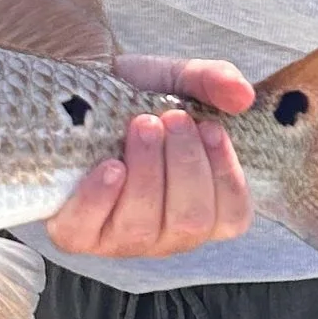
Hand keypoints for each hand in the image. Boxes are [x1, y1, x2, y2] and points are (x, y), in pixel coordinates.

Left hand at [47, 59, 254, 261]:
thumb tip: (241, 95)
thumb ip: (214, 81)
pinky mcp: (76, 234)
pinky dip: (101, 198)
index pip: (232, 217)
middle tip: (174, 119)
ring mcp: (120, 239)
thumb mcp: (178, 79)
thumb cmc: (136, 97)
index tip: (211, 128)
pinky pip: (88, 231)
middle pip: (191, 222)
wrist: (76, 92)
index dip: (227, 176)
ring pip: (144, 228)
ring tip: (142, 126)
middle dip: (186, 166)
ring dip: (147, 173)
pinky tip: (110, 166)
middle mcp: (166, 232)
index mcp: (201, 206)